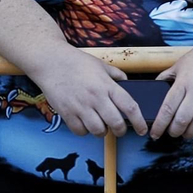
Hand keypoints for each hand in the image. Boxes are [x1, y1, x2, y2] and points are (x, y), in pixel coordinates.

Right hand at [27, 44, 146, 137]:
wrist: (50, 61)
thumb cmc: (75, 61)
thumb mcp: (100, 64)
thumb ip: (115, 74)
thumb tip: (126, 81)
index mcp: (106, 85)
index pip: (130, 107)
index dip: (139, 122)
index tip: (142, 129)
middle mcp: (95, 97)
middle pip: (116, 123)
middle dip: (121, 130)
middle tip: (120, 129)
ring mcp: (80, 106)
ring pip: (99, 131)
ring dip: (102, 131)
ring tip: (100, 124)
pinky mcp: (67, 113)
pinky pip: (80, 131)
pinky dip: (85, 131)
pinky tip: (84, 123)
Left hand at [151, 37, 192, 140]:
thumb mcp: (180, 63)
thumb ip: (166, 77)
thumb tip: (154, 88)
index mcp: (184, 81)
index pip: (168, 108)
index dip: (159, 124)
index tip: (154, 133)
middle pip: (182, 119)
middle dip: (174, 131)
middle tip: (171, 132)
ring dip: (189, 133)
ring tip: (185, 133)